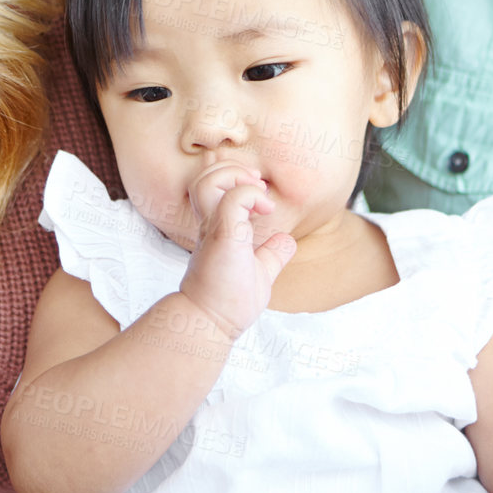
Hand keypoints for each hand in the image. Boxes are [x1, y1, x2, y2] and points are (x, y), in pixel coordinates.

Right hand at [177, 161, 295, 337]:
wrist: (212, 323)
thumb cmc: (230, 303)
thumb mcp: (260, 274)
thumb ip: (271, 255)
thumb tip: (287, 241)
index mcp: (216, 228)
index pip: (210, 185)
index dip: (231, 177)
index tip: (259, 192)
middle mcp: (209, 224)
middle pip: (205, 175)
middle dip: (233, 170)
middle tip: (257, 185)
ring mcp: (213, 228)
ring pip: (208, 180)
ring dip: (235, 177)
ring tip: (257, 192)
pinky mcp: (223, 236)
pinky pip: (233, 199)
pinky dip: (251, 196)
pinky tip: (266, 210)